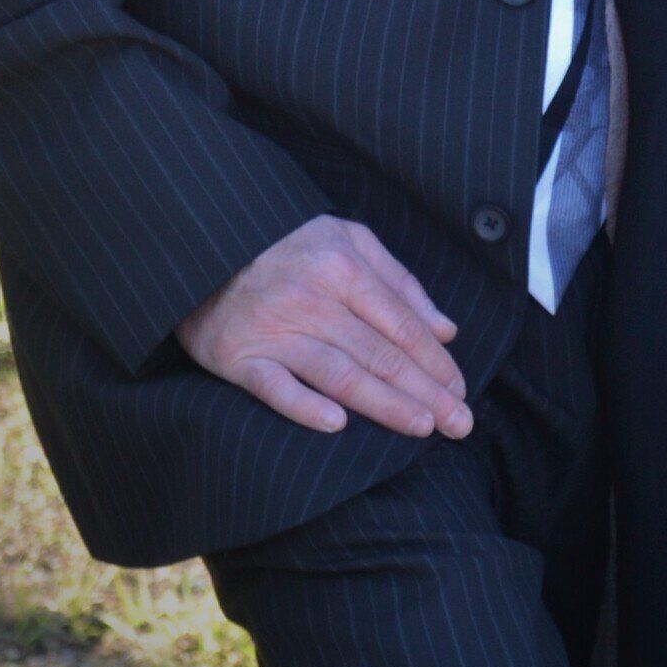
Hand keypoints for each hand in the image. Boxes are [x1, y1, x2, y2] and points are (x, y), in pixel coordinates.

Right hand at [177, 216, 472, 440]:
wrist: (205, 248)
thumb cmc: (287, 246)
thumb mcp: (347, 240)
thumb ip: (399, 281)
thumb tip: (446, 329)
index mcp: (342, 266)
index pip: (401, 324)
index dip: (436, 360)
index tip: (461, 390)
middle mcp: (311, 298)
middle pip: (379, 354)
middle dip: (426, 391)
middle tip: (460, 425)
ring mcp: (274, 330)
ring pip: (340, 374)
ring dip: (385, 404)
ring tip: (422, 427)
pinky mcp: (238, 357)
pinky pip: (275, 387)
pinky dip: (304, 406)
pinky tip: (337, 426)